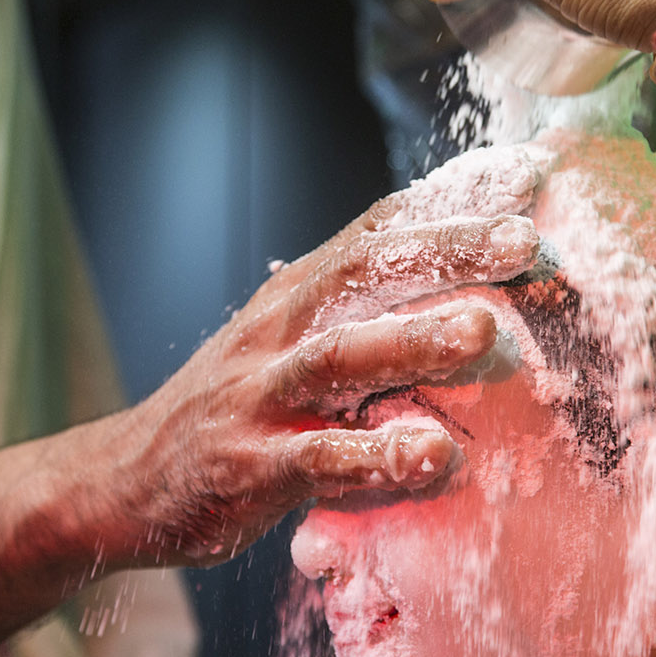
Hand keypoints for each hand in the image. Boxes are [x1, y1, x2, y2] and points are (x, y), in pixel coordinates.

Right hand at [94, 154, 543, 566]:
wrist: (125, 484)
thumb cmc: (240, 413)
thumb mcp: (295, 348)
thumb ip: (370, 321)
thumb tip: (472, 293)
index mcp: (298, 296)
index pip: (379, 229)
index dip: (452, 198)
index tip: (530, 172)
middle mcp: (277, 332)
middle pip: (365, 273)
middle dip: (447, 251)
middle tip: (528, 238)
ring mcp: (258, 396)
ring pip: (339, 356)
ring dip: (413, 341)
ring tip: (485, 331)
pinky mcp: (246, 467)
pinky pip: (315, 458)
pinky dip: (374, 456)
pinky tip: (433, 455)